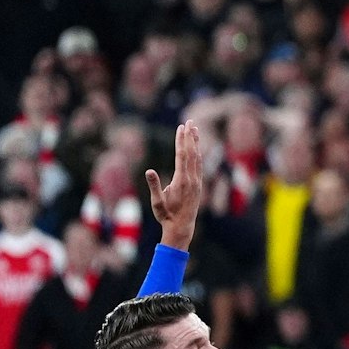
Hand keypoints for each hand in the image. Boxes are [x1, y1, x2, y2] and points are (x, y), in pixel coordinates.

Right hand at [147, 121, 205, 250]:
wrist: (181, 227)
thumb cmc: (166, 215)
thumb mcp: (157, 202)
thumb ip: (154, 185)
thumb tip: (149, 170)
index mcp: (181, 181)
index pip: (182, 155)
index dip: (181, 140)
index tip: (181, 127)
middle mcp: (191, 179)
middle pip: (191, 153)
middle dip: (190, 136)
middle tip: (189, 121)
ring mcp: (197, 182)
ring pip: (197, 158)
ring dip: (195, 143)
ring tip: (195, 129)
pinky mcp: (198, 185)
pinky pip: (199, 165)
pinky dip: (198, 154)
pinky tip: (197, 148)